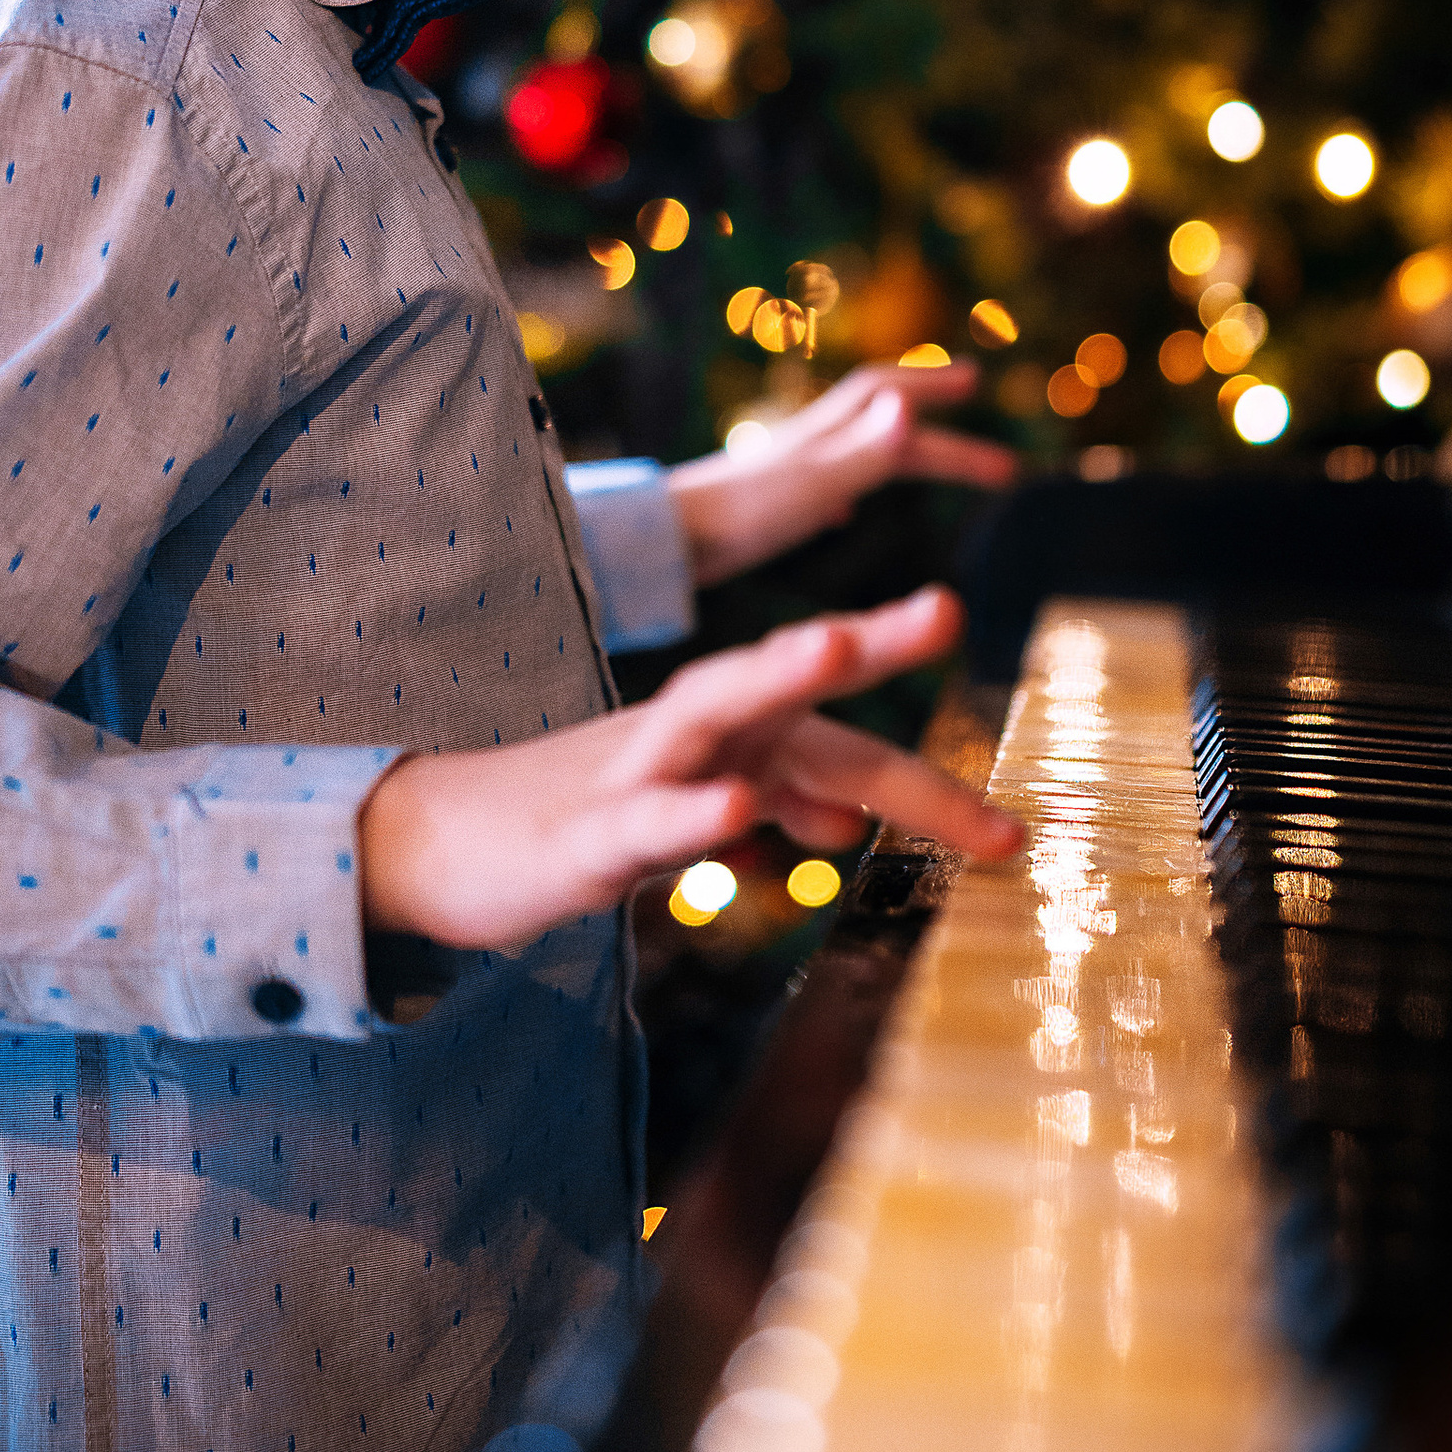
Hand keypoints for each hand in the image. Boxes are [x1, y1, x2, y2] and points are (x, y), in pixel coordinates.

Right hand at [357, 585, 1018, 953]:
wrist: (437, 845)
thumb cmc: (579, 820)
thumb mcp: (695, 814)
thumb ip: (774, 802)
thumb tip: (848, 816)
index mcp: (728, 737)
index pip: (843, 750)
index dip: (929, 791)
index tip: (1014, 832)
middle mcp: (690, 735)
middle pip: (786, 682)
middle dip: (866, 644)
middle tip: (947, 606)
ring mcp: (632, 773)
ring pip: (709, 709)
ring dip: (773, 673)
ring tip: (833, 640)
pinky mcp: (582, 832)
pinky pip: (642, 815)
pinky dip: (691, 806)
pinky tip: (735, 802)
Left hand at [666, 360, 1017, 587]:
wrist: (662, 543)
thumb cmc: (739, 516)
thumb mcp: (815, 484)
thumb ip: (864, 450)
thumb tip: (911, 404)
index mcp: (824, 438)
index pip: (889, 396)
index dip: (934, 385)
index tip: (978, 383)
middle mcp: (805, 446)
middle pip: (880, 422)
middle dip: (936, 426)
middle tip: (987, 443)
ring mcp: (782, 475)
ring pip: (849, 450)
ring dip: (893, 448)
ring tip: (921, 457)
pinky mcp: (761, 508)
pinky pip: (816, 489)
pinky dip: (845, 490)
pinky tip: (841, 513)